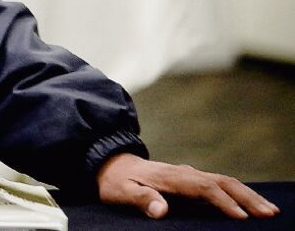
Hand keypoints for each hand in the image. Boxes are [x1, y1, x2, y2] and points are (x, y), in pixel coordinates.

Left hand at [97, 152, 279, 219]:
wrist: (110, 162)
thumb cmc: (115, 181)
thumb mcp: (121, 191)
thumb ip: (141, 199)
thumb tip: (160, 210)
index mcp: (171, 177)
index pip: (204, 188)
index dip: (224, 202)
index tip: (242, 217)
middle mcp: (184, 173)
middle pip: (222, 182)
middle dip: (247, 197)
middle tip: (269, 213)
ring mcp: (188, 174)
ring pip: (224, 181)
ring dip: (247, 194)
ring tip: (269, 209)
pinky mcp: (189, 178)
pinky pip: (219, 183)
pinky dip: (238, 192)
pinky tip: (249, 202)